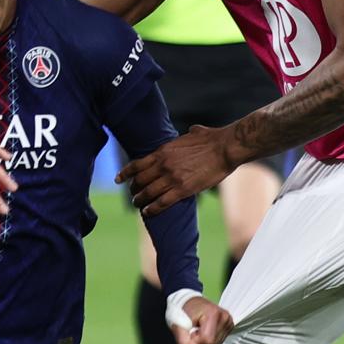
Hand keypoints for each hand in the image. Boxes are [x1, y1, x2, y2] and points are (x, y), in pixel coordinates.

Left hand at [119, 125, 233, 214]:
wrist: (225, 148)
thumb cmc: (213, 139)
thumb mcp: (195, 133)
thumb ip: (189, 134)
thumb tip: (193, 130)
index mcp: (163, 151)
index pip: (137, 164)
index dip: (125, 173)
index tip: (118, 179)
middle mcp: (163, 165)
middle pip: (139, 181)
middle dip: (134, 189)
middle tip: (133, 195)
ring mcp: (172, 178)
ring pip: (148, 193)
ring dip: (140, 201)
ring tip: (138, 205)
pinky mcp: (182, 190)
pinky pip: (161, 203)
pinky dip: (152, 209)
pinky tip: (147, 212)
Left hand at [164, 290, 232, 343]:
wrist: (189, 301)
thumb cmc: (182, 311)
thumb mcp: (177, 326)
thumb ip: (184, 342)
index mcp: (213, 314)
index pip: (207, 341)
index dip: (195, 340)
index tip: (190, 330)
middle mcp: (225, 317)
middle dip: (199, 341)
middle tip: (194, 329)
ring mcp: (229, 322)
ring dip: (204, 341)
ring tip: (199, 328)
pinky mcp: (229, 326)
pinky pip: (218, 342)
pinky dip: (209, 339)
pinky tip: (205, 330)